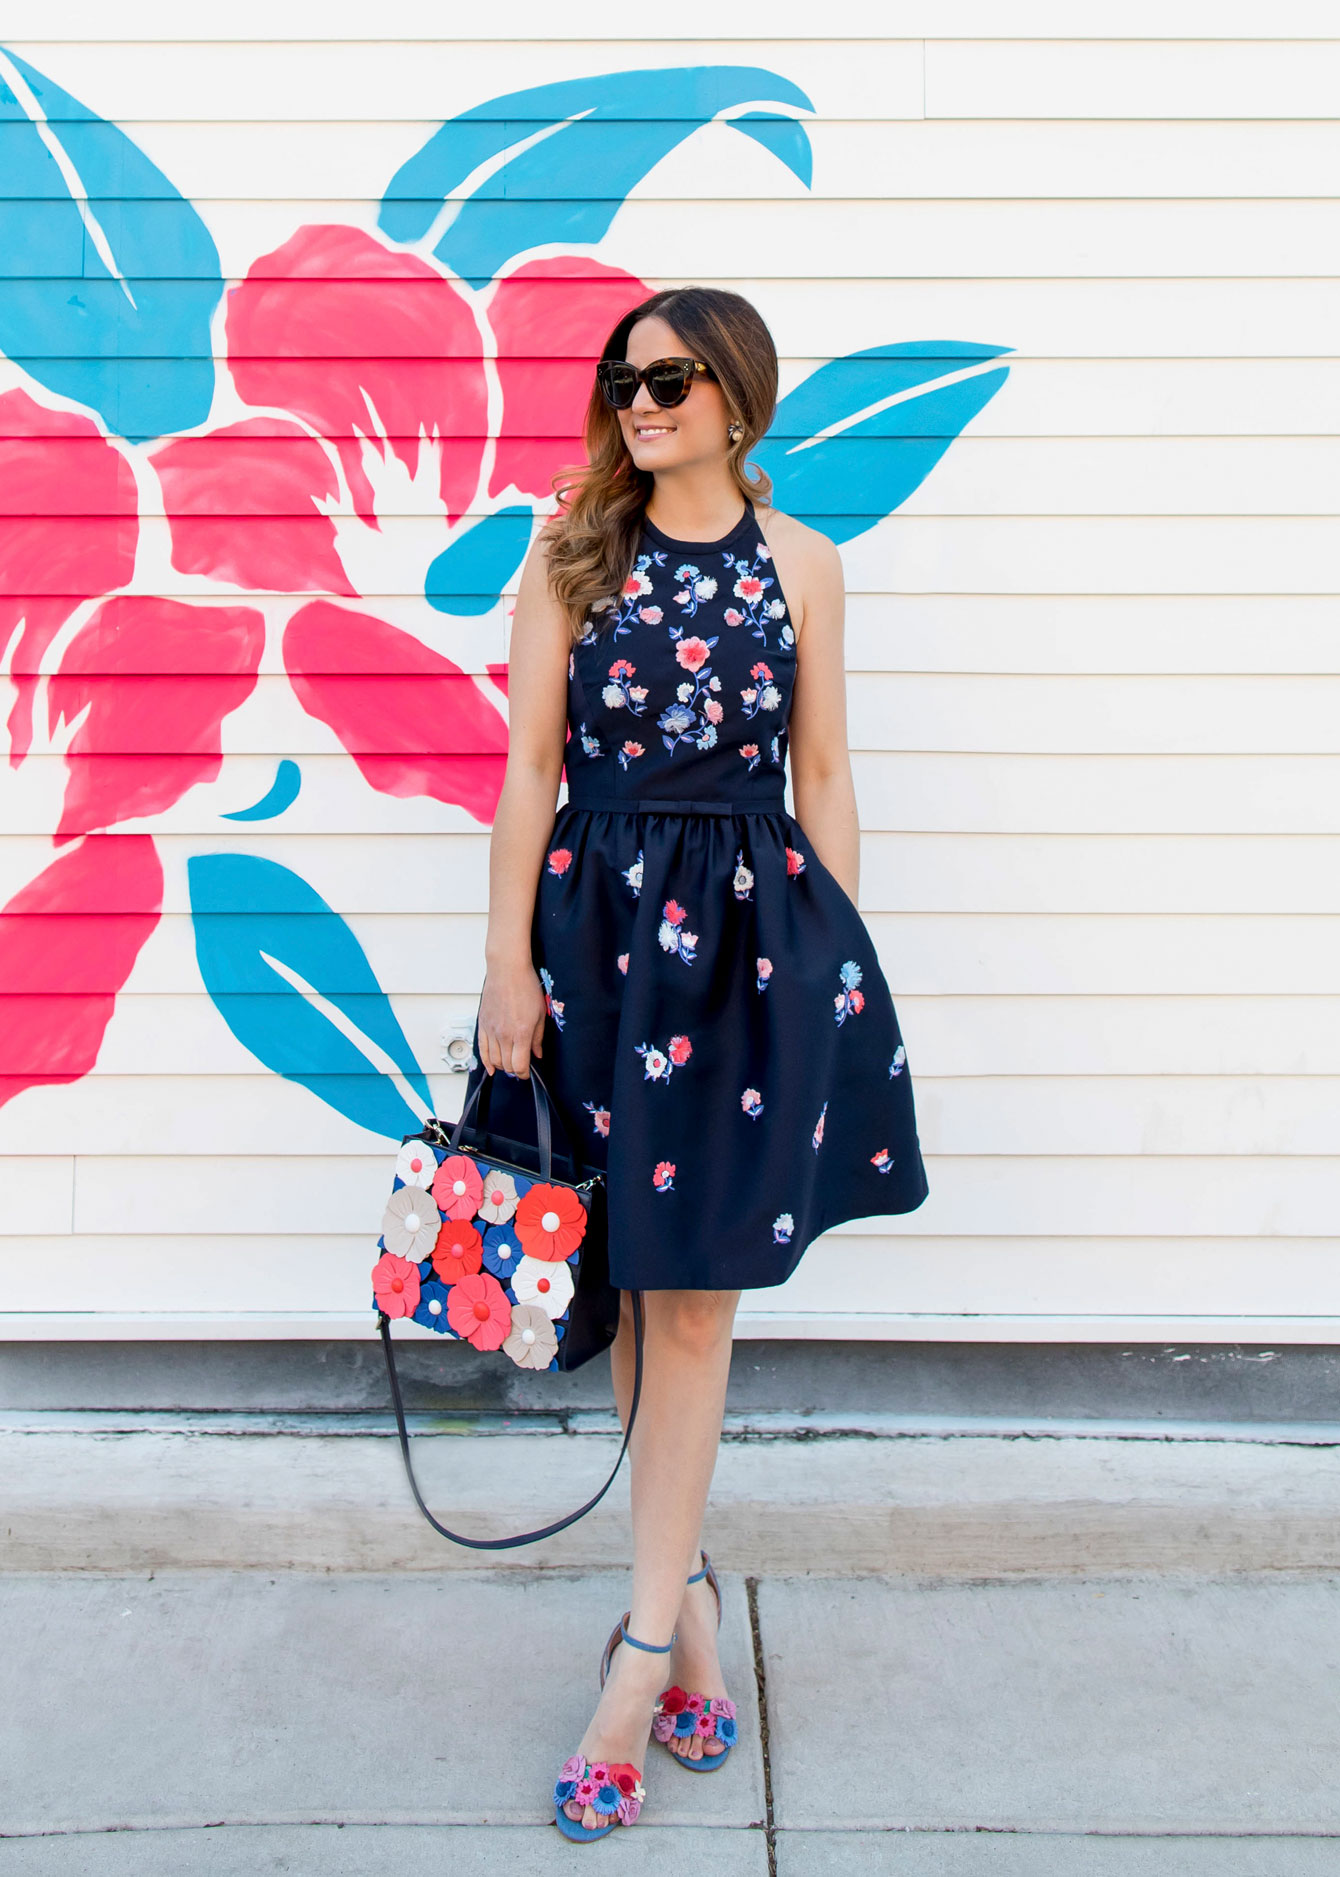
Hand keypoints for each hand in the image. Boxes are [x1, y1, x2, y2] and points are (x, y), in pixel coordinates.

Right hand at [477, 962, 545, 1078]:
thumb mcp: (539, 1014)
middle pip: (507, 1065)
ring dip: (502, 1066)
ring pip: (494, 1060)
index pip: (520, 1065)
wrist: (507, 970)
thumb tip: (537, 1054)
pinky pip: (481, 1049)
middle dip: (515, 1070)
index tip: (528, 1072)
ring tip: (509, 1064)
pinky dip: (486, 1061)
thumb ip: (537, 1037)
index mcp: (521, 1033)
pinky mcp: (483, 1024)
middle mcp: (504, 1035)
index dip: (525, 1073)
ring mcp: (491, 1030)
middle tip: (521, 1067)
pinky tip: (490, 1067)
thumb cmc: (525, 986)